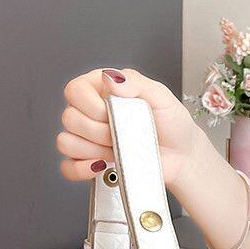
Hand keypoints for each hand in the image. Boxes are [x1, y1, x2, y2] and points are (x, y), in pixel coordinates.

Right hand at [56, 66, 209, 191]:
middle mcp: (89, 112)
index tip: (114, 113)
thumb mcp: (161, 96)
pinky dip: (82, 170)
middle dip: (100, 131)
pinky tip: (102, 166)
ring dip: (95, 150)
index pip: (73, 90)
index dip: (91, 105)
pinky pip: (68, 167)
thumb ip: (135, 82)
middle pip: (70, 119)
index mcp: (100, 89)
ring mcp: (87, 139)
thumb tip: (111, 79)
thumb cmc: (172, 124)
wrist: (182, 156)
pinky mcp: (89, 163)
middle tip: (125, 134)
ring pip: (67, 142)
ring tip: (120, 149)